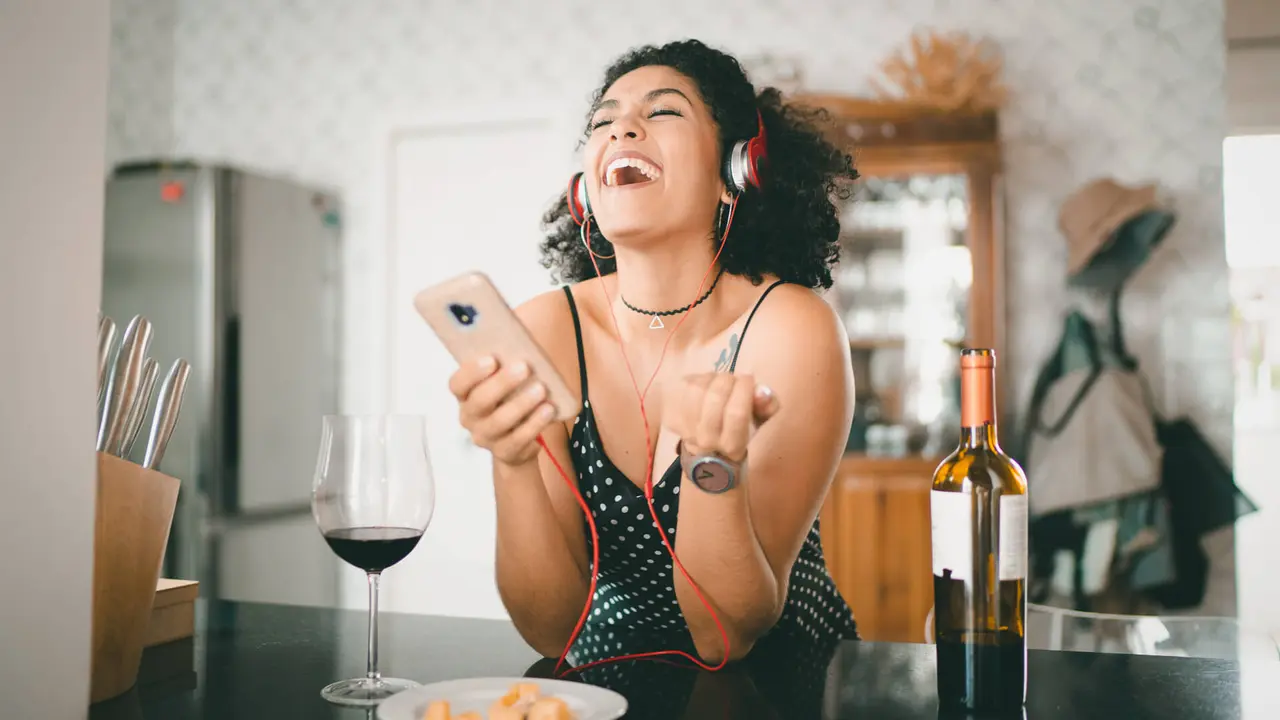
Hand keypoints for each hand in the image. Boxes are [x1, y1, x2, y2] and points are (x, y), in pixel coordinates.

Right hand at [448, 356, 557, 465]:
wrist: (517, 443)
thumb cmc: (510, 401)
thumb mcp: (503, 382)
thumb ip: (505, 366)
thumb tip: (522, 341)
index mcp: (465, 395)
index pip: (457, 384)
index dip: (472, 372)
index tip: (492, 359)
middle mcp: (469, 417)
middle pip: (480, 401)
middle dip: (502, 383)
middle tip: (524, 368)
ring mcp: (485, 437)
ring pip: (500, 421)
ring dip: (521, 403)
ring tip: (541, 389)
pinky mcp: (504, 452)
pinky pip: (519, 438)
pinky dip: (535, 422)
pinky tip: (548, 409)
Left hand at [664, 373, 781, 461]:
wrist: (707, 449)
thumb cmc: (738, 430)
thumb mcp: (759, 421)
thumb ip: (768, 406)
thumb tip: (761, 390)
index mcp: (732, 445)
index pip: (737, 412)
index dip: (744, 389)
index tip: (748, 380)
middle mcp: (706, 441)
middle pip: (715, 397)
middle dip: (728, 379)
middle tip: (733, 379)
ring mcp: (685, 430)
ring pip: (697, 388)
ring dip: (710, 377)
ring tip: (717, 382)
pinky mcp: (671, 417)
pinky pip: (682, 388)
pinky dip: (695, 379)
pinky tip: (702, 385)